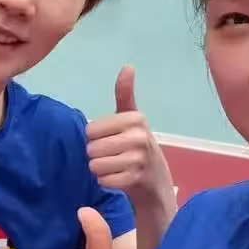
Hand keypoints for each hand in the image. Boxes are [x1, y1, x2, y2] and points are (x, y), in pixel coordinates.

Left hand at [86, 66, 173, 203]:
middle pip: (92, 148)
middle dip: (97, 155)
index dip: (96, 137)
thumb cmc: (138, 145)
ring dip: (101, 169)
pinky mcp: (135, 180)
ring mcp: (138, 159)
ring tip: (116, 167)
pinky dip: (107, 182)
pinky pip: (103, 180)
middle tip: (113, 156)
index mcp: (135, 118)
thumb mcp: (132, 118)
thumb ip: (125, 93)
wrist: (157, 179)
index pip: (91, 130)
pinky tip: (119, 179)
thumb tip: (128, 66)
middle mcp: (138, 136)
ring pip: (96, 165)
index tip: (111, 139)